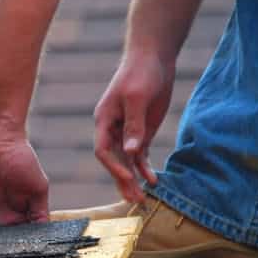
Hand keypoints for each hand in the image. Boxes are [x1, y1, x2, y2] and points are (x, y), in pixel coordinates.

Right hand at [94, 51, 174, 202]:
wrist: (154, 58)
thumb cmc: (141, 73)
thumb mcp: (137, 98)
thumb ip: (134, 126)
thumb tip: (131, 153)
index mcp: (104, 120)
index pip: (103, 150)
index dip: (114, 167)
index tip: (129, 179)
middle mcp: (112, 129)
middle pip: (114, 161)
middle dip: (123, 181)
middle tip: (135, 199)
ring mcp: (127, 131)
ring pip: (127, 161)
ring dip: (134, 179)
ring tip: (142, 198)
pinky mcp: (141, 131)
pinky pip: (140, 155)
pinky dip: (145, 168)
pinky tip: (152, 180)